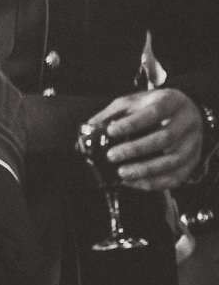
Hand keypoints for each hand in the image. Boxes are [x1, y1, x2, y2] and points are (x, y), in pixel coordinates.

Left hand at [85, 89, 202, 190]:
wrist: (187, 112)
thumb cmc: (155, 107)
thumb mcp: (135, 102)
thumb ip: (113, 113)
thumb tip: (90, 127)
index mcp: (171, 102)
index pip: (154, 112)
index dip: (133, 123)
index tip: (111, 131)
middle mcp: (186, 123)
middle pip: (165, 138)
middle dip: (136, 150)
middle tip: (111, 156)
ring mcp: (193, 143)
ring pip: (173, 160)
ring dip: (145, 170)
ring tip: (122, 173)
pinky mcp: (193, 161)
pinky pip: (177, 177)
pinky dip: (155, 183)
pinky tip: (134, 182)